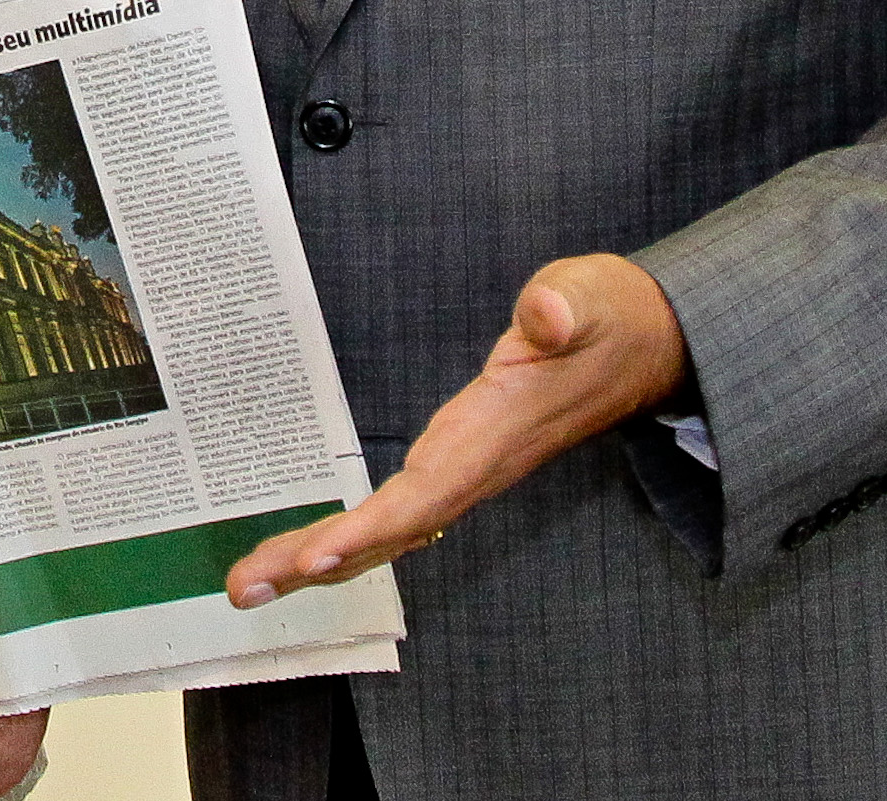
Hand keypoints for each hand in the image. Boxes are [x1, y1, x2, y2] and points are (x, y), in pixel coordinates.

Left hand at [226, 253, 688, 605]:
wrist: (642, 343)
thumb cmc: (604, 318)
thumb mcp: (586, 298)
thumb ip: (563, 309)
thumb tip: (547, 316)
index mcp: (494, 434)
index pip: (427, 494)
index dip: (371, 530)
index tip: (317, 557)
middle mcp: (474, 466)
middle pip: (389, 530)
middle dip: (316, 560)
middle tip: (245, 587)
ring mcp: (465, 470)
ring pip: (387, 530)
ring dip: (319, 557)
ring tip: (252, 581)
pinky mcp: (458, 461)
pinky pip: (397, 513)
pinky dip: (349, 536)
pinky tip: (308, 552)